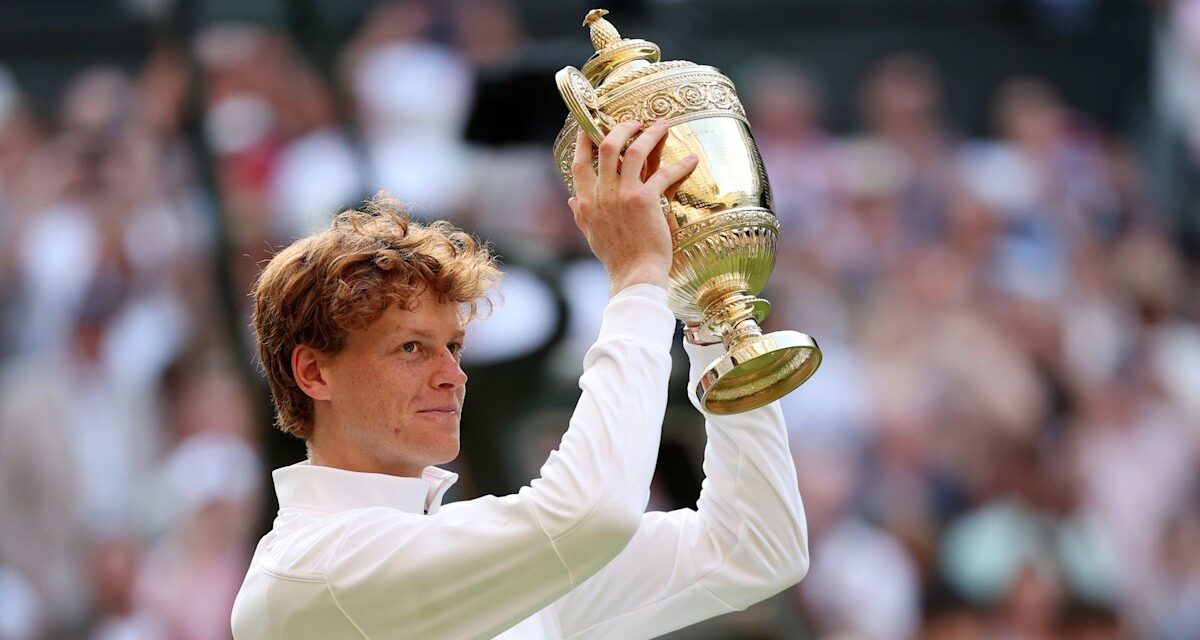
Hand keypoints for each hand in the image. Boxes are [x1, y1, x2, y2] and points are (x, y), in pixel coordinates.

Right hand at [567, 120, 698, 295]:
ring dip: (650, 134)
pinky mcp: (646, 200)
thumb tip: (570, 199)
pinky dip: (680, 165)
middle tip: (636, 122)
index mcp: (587, 202)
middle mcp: (602, 194)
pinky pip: (663, 173)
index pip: (579, 162)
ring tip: (662, 126)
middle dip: (622, 128)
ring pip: (635, 151)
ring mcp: (623, 195)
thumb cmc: (617, 258)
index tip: (590, 126)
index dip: (584, 140)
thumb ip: (581, 214)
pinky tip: (691, 160)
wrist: (636, 275)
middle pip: (607, 146)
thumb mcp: (591, 235)